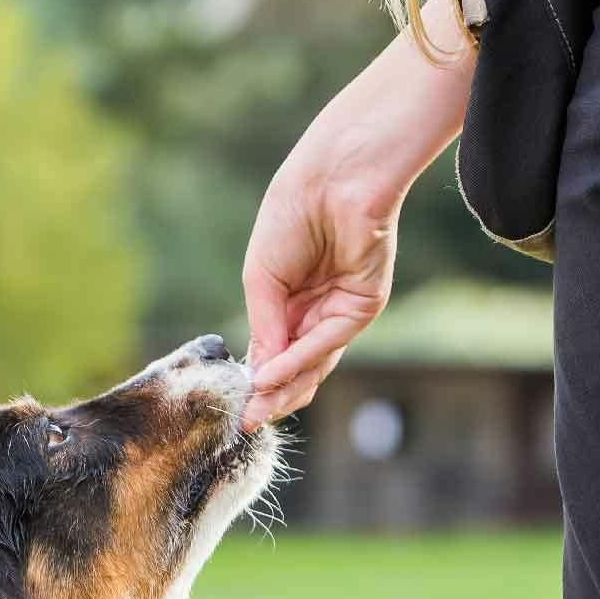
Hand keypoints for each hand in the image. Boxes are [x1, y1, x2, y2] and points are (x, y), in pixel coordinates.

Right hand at [237, 0, 470, 429]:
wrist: (333, 176)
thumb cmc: (291, 213)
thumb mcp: (261, 279)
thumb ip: (264, 327)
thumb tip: (256, 376)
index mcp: (288, 299)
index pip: (273, 351)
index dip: (256, 380)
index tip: (235, 410)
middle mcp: (316, 308)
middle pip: (296, 366)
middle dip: (272, 394)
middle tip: (247, 421)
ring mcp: (341, 309)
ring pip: (315, 363)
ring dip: (286, 387)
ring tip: (258, 409)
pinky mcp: (363, 303)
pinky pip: (328, 340)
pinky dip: (301, 359)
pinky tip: (275, 373)